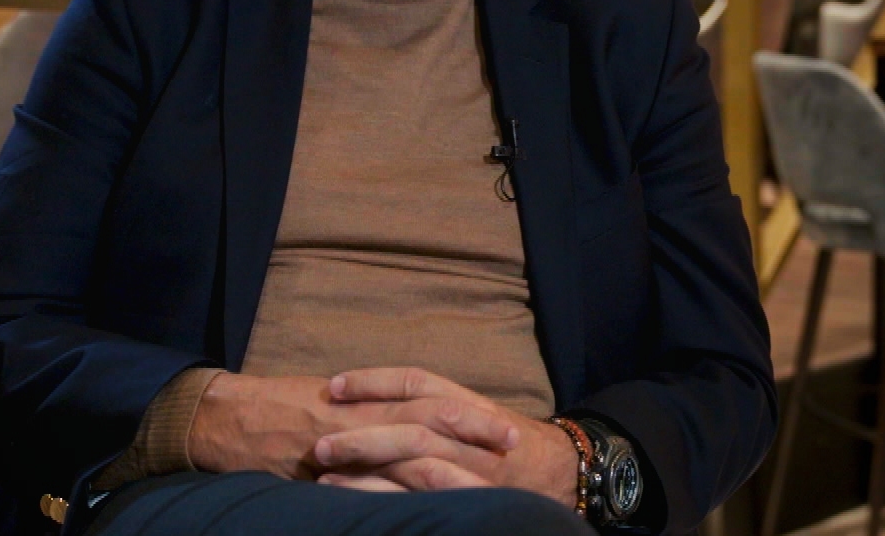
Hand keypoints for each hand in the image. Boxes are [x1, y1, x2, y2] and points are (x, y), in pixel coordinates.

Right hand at [184, 371, 520, 481]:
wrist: (229, 417)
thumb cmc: (281, 408)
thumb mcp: (335, 403)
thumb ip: (374, 417)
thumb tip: (415, 431)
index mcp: (368, 397)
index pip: (431, 397)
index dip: (470, 411)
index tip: (506, 423)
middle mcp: (362, 414)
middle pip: (430, 417)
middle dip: (474, 431)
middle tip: (514, 443)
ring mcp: (344, 444)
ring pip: (405, 452)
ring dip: (447, 466)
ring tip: (485, 482)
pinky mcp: (324, 472)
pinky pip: (366, 486)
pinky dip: (396, 499)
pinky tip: (426, 511)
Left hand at [312, 368, 579, 504]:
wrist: (566, 476)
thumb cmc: (514, 447)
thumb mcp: (480, 418)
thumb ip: (440, 411)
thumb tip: (383, 406)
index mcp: (470, 404)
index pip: (418, 382)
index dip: (375, 381)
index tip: (336, 384)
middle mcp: (472, 433)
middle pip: (412, 422)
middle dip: (363, 429)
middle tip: (319, 438)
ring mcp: (474, 469)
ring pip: (417, 463)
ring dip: (367, 469)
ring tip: (324, 474)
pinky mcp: (471, 498)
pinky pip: (427, 498)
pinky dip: (387, 498)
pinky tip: (354, 503)